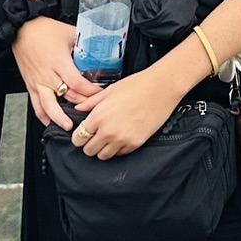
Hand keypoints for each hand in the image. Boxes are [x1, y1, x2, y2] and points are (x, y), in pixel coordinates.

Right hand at [13, 18, 100, 130]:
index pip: (77, 83)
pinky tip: (50, 123)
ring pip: (48, 105)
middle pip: (66, 96)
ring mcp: (38, 82)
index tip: (100, 96)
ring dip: (59, 118)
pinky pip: (36, 105)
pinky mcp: (30, 86)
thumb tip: (99, 47)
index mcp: (59, 62)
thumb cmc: (44, 30)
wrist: (21, 30)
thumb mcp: (69, 33)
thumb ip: (84, 43)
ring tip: (69, 127)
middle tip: (91, 114)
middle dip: (80, 106)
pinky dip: (43, 116)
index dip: (89, 92)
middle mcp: (48, 75)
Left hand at [65, 68, 180, 160]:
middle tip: (96, 136)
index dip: (79, 136)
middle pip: (88, 150)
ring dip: (103, 148)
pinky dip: (119, 148)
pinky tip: (123, 136)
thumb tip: (79, 108)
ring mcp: (122, 139)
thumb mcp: (110, 90)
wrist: (162, 87)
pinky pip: (120, 153)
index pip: (78, 138)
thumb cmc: (138, 84)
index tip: (83, 133)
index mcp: (98, 116)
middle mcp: (108, 131)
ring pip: (103, 156)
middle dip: (90, 144)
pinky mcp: (135, 143)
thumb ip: (91, 102)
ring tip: (109, 137)